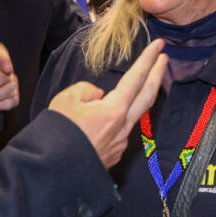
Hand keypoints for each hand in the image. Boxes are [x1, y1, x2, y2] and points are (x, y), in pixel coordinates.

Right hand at [49, 39, 165, 166]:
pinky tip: (99, 123)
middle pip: (147, 96)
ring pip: (131, 115)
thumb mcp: (66, 99)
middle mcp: (122, 127)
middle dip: (158, 74)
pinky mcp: (113, 155)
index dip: (148, 59)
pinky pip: (118, 131)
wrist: (52, 170)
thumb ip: (87, 90)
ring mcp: (120, 143)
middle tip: (164, 58)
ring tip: (125, 91)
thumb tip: (99, 97)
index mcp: (114, 110)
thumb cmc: (57, 134)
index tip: (159, 46)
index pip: (136, 78)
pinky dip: (114, 121)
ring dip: (135, 99)